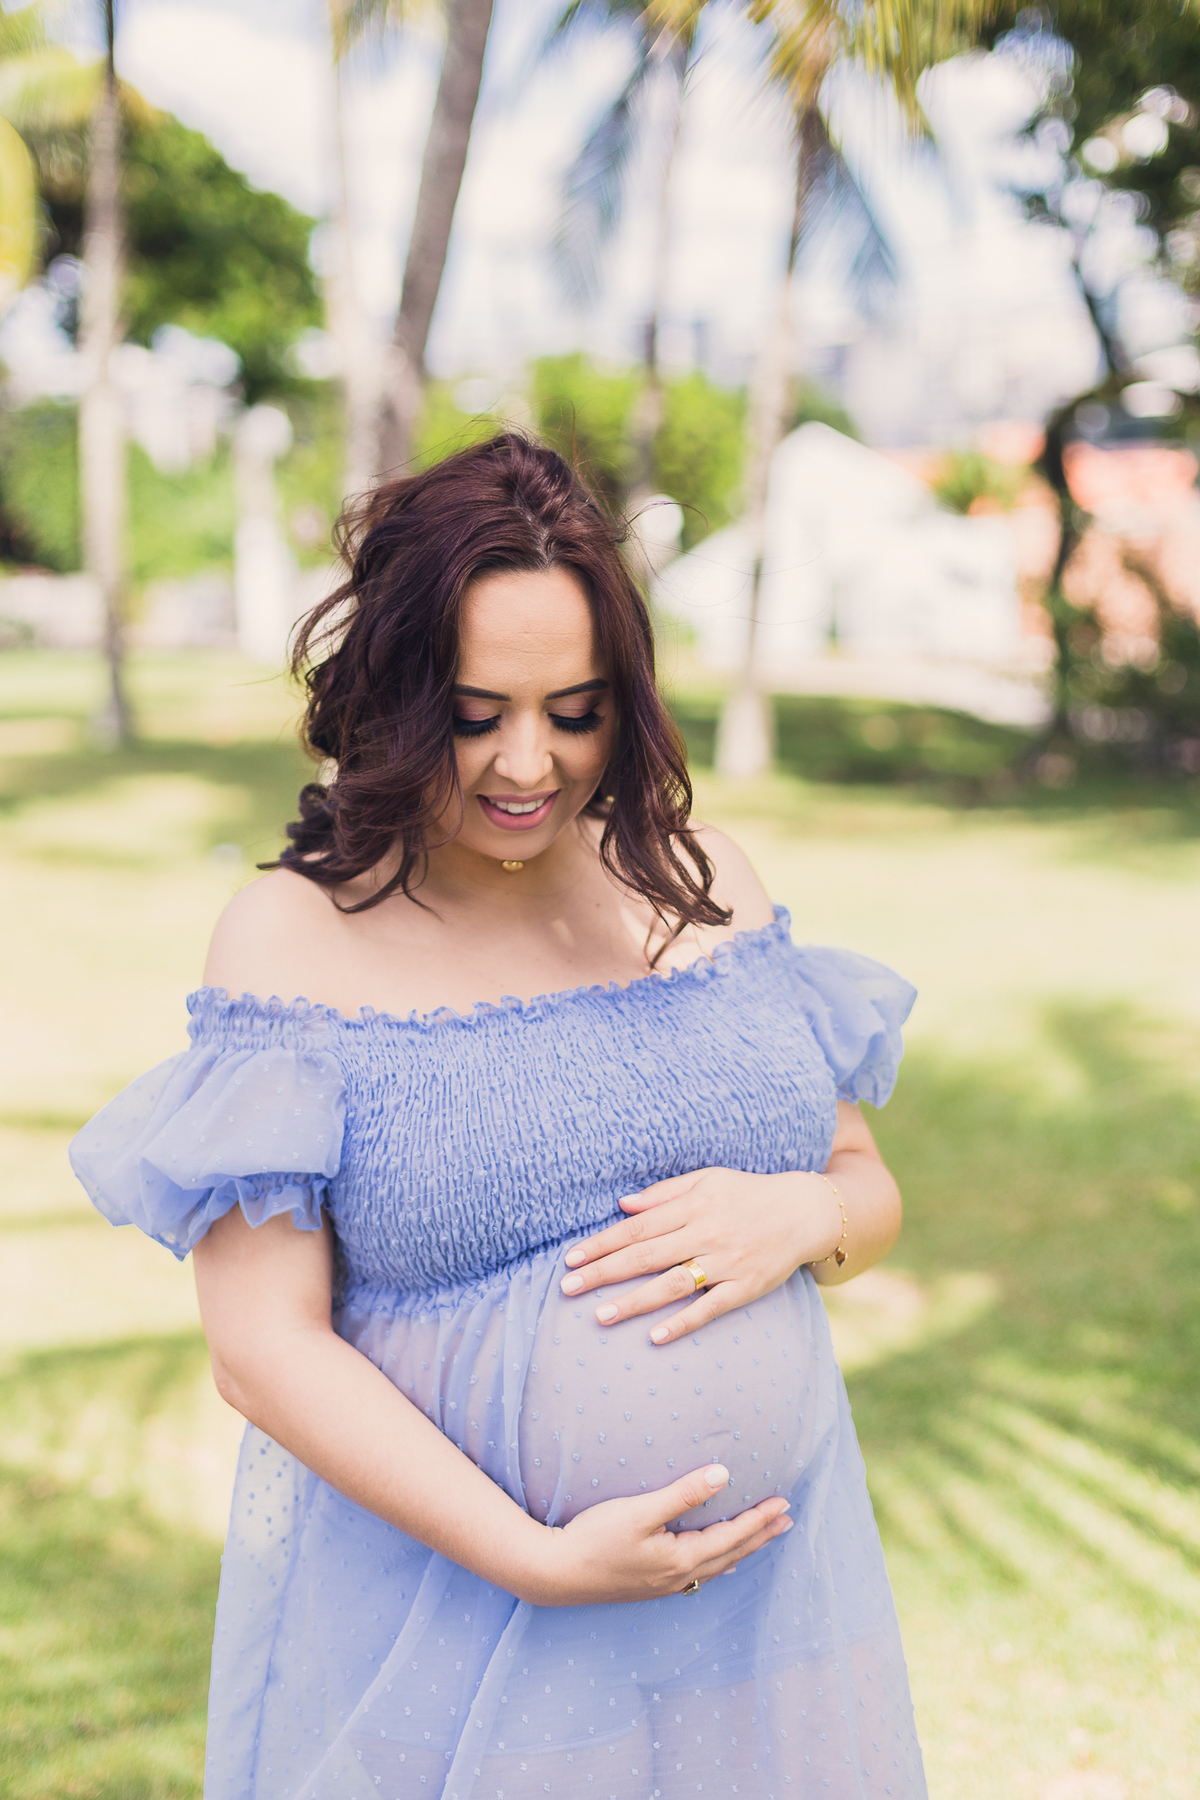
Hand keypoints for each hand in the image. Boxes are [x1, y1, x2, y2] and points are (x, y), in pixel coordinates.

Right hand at [518, 1462, 791, 1606]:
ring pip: (715, 1567)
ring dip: (741, 1550)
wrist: (555, 1573)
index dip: (759, 1519)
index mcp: (681, 1559)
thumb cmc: (594, 1538)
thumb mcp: (639, 1511)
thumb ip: (681, 1494)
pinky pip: (697, 1574)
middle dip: (759, 1536)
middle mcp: (678, 1577)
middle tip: (786, 1520)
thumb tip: (722, 1475)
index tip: (784, 1504)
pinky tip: (713, 1561)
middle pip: (731, 1554)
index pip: (732, 1537)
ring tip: (760, 1539)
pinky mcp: (648, 1585)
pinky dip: (716, 1562)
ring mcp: (663, 1585)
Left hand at [558, 1167, 842, 1345]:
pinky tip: (655, 1337)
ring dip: (634, 1301)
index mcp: (693, 1206)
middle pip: (646, 1255)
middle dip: (605, 1273)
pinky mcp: (747, 1286)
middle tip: (568, 1290)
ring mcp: (727, 1262)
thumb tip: (622, 1205)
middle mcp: (706, 1233)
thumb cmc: (748, 1193)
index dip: (602, 1243)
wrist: (804, 1211)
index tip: (571, 1259)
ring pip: (673, 1284)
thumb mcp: (707, 1179)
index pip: (637, 1227)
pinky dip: (683, 1323)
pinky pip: (711, 1308)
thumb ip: (664, 1193)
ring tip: (601, 1316)